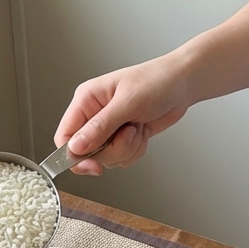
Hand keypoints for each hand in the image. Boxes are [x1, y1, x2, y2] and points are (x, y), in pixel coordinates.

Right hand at [54, 54, 190, 173]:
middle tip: (129, 131)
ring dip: (127, 148)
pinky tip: (143, 131)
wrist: (183, 84)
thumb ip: (100, 127)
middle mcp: (94, 115)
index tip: (93, 166)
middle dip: (112, 149)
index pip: (65, 136)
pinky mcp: (124, 137)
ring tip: (138, 126)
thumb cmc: (156, 81)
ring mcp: (110, 128)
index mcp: (86, 100)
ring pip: (107, 158)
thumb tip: (75, 148)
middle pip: (87, 153)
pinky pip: (123, 158)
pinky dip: (136, 150)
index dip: (74, 156)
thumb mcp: (127, 103)